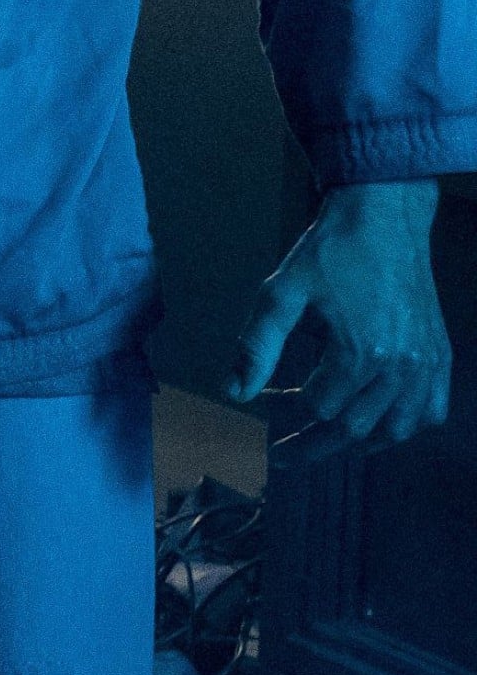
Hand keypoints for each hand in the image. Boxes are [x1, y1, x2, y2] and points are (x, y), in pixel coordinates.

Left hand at [230, 179, 451, 459]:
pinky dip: (406, 426)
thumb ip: (257, 346)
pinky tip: (380, 427)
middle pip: (355, 428)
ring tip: (326, 444)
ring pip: (397, 429)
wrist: (384, 220)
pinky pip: (432, 411)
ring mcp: (426, 365)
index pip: (318, 408)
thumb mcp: (280, 294)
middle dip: (315, 444)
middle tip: (284, 453)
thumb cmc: (328, 253)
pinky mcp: (440, 356)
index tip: (263, 405)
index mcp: (360, 353)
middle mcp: (400, 367)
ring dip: (359, 442)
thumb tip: (234, 393)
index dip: (286, 411)